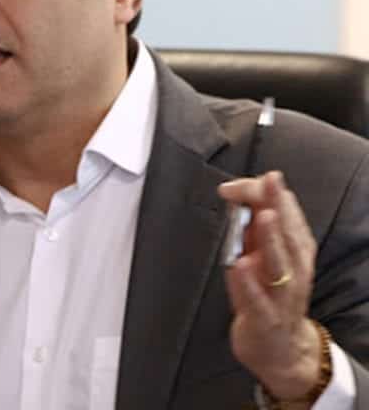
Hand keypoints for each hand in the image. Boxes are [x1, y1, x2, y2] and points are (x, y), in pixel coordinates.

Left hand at [218, 171, 321, 402]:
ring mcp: (281, 294)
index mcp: (294, 248)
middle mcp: (293, 268)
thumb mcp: (264, 255)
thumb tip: (238, 194)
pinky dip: (249, 282)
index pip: (285, 211)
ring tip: (263, 216)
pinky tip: (240, 265)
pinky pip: (257, 299)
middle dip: (276, 204)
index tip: (237, 183)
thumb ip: (253, 226)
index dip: (264, 193)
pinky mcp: (264, 318)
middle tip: (267, 182)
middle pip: (287, 231)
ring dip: (271, 237)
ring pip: (278, 262)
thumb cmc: (270, 293)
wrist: (282, 350)